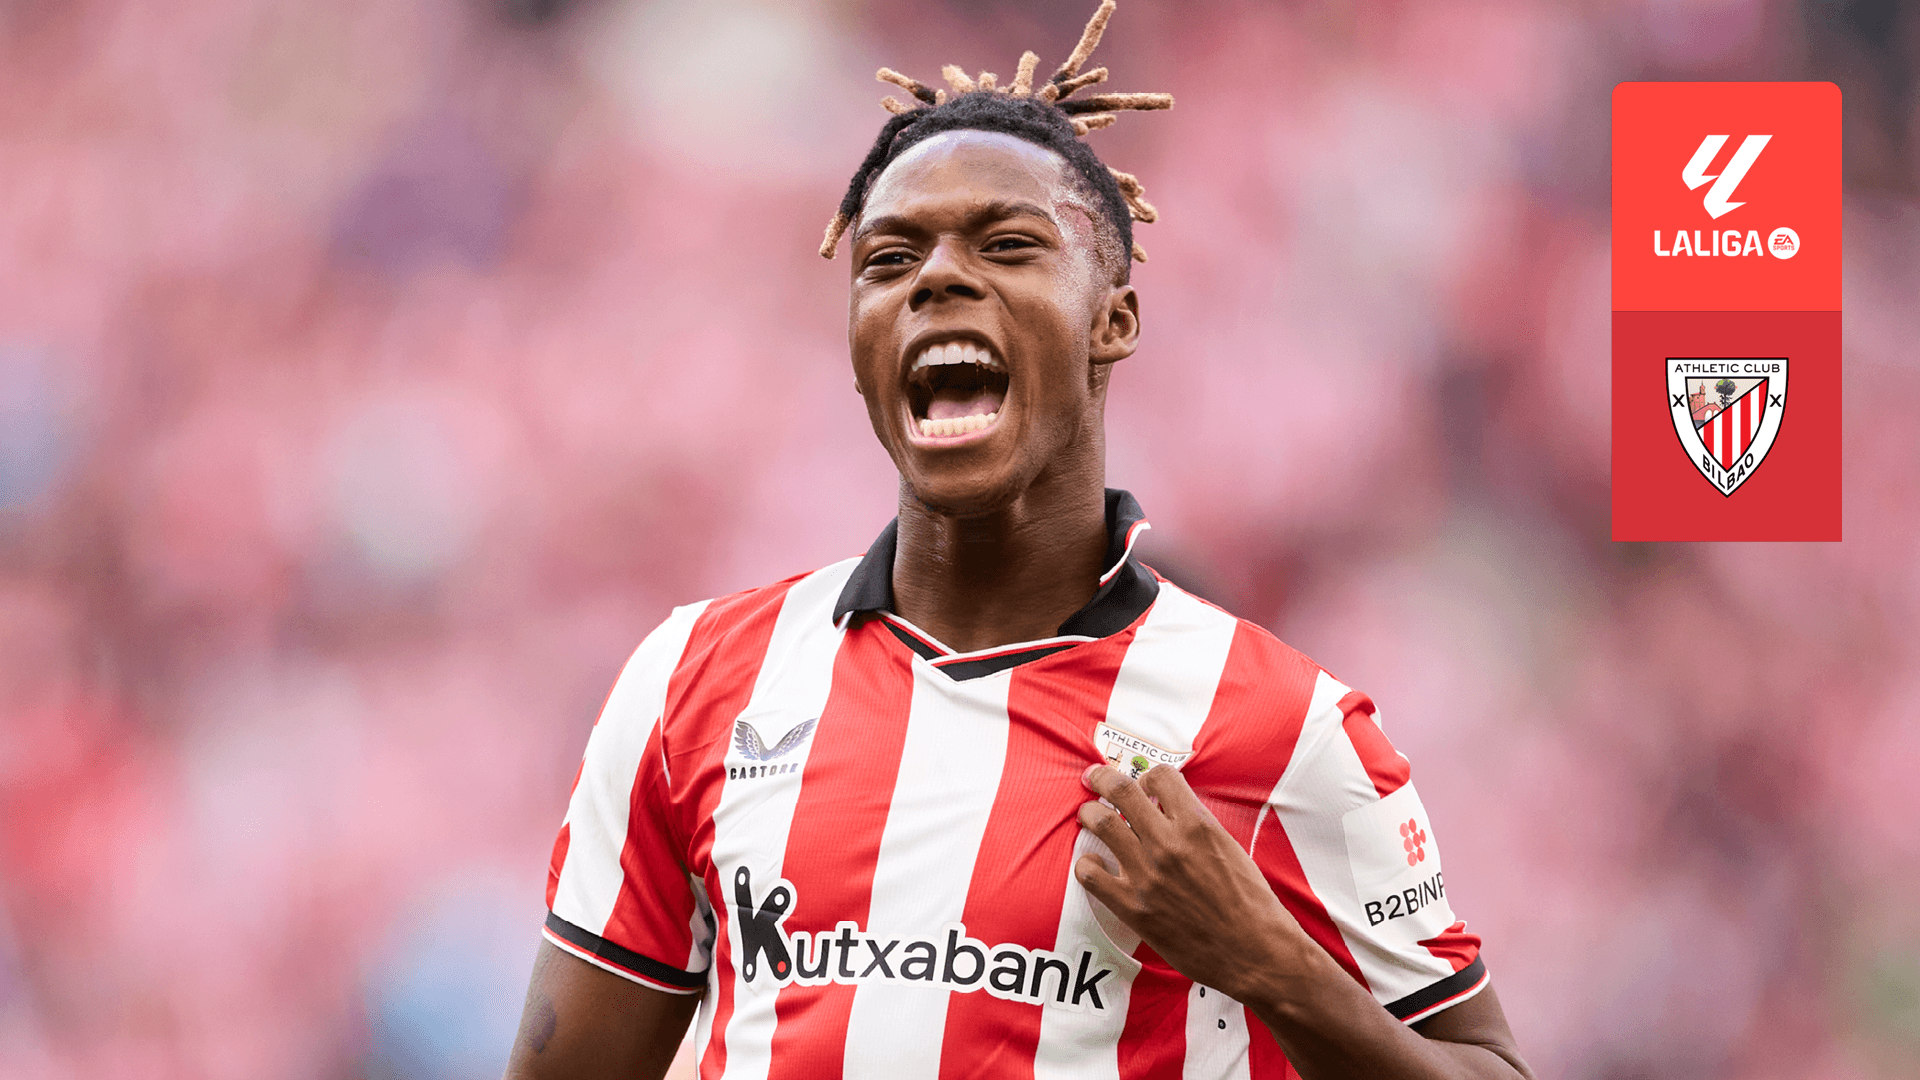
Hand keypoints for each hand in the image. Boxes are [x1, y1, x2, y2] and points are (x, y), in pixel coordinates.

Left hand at [1074, 763, 1311, 1002]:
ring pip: (1100, 824)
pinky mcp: (1133, 907)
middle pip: (1120, 790)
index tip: (1143, 785)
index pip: (1160, 776)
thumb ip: (1197, 827)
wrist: (1254, 952)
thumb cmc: (1250, 903)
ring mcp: (1147, 874)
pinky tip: (1094, 864)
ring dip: (1089, 813)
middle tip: (1094, 777)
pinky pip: (1090, 874)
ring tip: (1088, 815)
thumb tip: (1171, 811)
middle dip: (1102, 777)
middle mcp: (1169, 844)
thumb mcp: (1230, 849)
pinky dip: (1086, 864)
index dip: (1148, 777)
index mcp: (1198, 825)